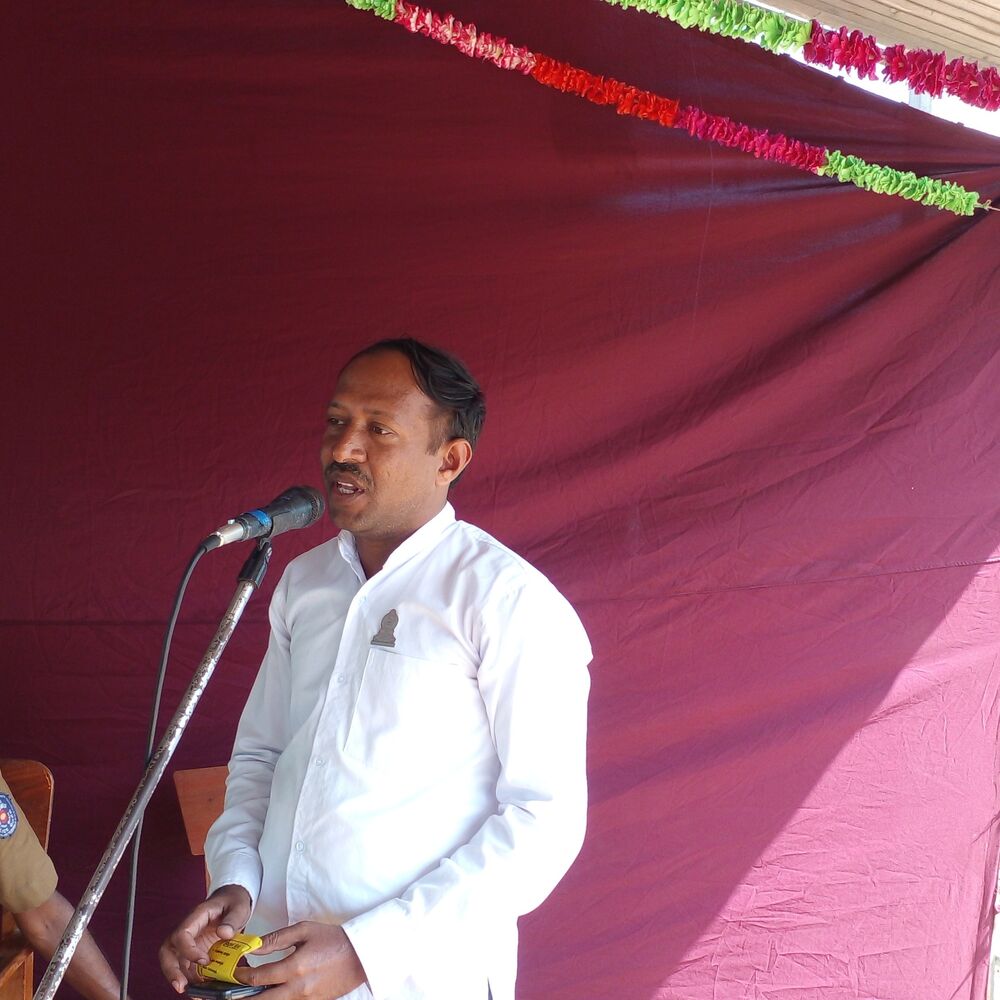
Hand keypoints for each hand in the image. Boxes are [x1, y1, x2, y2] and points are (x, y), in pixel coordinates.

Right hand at [159, 884, 252, 993]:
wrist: (232, 901)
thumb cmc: (233, 902)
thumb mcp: (238, 906)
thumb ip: (233, 919)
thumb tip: (224, 933)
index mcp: (197, 916)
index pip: (181, 934)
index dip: (188, 950)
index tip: (204, 961)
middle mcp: (188, 930)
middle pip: (168, 951)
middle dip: (171, 970)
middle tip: (181, 986)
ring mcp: (189, 942)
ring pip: (174, 962)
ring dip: (181, 978)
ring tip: (194, 992)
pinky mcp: (194, 951)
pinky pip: (186, 967)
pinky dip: (191, 979)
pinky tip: (201, 988)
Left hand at [234, 921, 365, 999]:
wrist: (360, 954)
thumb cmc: (333, 939)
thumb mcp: (304, 930)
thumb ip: (276, 939)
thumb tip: (253, 946)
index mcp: (294, 967)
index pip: (259, 978)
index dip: (242, 976)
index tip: (235, 972)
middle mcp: (298, 989)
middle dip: (243, 998)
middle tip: (232, 992)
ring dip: (260, 999)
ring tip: (250, 993)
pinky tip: (273, 993)